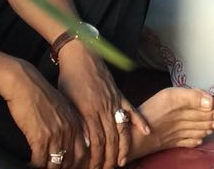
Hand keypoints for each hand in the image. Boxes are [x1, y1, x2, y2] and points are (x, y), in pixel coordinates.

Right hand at [0, 59, 85, 168]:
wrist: (24, 83)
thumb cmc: (39, 94)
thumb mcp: (61, 107)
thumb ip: (68, 124)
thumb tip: (68, 141)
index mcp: (76, 122)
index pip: (84, 152)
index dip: (77, 164)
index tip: (69, 168)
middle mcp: (70, 129)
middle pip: (72, 161)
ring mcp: (57, 134)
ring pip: (57, 165)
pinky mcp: (41, 137)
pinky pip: (40, 162)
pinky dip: (35, 167)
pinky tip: (29, 167)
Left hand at [57, 43, 148, 168]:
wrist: (80, 55)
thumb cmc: (69, 78)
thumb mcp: (67, 102)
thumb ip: (77, 122)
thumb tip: (83, 143)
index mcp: (89, 111)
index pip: (96, 142)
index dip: (97, 158)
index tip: (95, 168)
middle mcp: (104, 108)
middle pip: (111, 139)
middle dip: (110, 158)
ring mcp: (114, 101)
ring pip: (122, 129)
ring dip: (124, 147)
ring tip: (123, 161)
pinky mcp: (119, 93)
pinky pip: (132, 109)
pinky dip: (140, 121)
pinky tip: (146, 132)